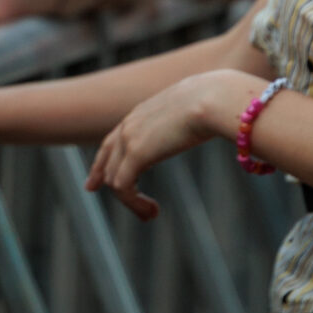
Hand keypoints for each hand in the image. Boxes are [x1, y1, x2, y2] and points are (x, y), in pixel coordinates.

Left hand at [86, 70, 241, 218]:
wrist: (214, 98)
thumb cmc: (217, 103)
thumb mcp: (199, 110)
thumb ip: (194, 118)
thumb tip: (211, 120)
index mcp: (142, 112)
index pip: (113, 139)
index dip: (103, 161)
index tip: (95, 182)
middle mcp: (130, 123)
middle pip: (107, 159)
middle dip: (105, 181)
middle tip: (108, 197)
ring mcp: (130, 138)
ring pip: (114, 178)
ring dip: (131, 202)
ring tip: (152, 214)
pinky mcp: (136, 154)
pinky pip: (123, 186)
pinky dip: (134, 204)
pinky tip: (154, 211)